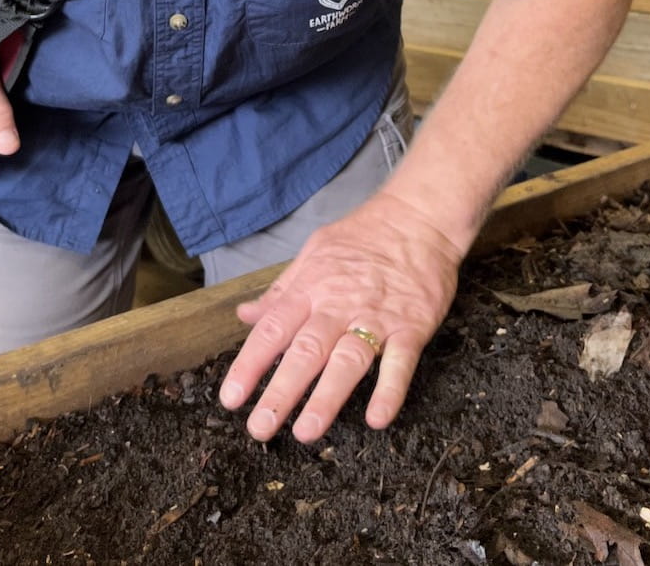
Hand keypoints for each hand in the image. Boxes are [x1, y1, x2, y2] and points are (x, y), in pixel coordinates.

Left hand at [217, 191, 462, 442]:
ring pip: (347, 360)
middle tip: (260, 428)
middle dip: (281, 392)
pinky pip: (400, 362)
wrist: (419, 216)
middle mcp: (339, 304)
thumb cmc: (364, 236)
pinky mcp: (412, 325)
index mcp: (312, 287)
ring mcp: (377, 316)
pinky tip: (378, 418)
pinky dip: (389, 390)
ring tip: (306, 431)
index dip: (250, 364)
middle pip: (305, 351)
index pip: (273, 329)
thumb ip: (282, 289)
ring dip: (327, 397)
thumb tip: (245, 315)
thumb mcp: (315, 252)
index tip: (231, 398)